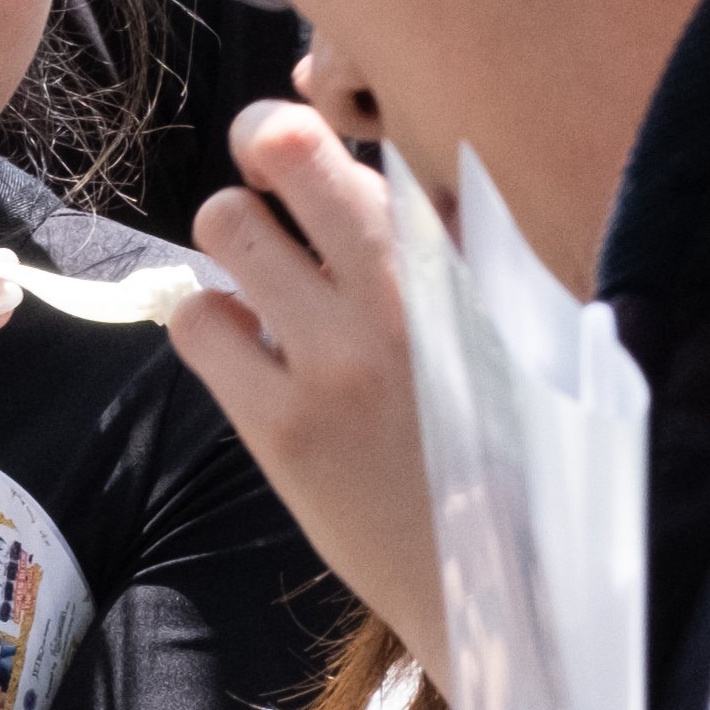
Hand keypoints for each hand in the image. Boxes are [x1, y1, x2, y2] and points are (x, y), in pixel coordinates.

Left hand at [168, 98, 447, 685]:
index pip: (372, 141)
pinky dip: (211, 325)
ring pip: (225, 224)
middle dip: (261, 146)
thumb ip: (459, 248)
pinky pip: (198, 323)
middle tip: (265, 176)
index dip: (315, 126)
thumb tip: (391, 166)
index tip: (299, 146)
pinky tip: (250, 353)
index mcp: (465, 262)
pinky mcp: (281, 425)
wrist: (497, 583)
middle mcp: (399, 293)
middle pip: (284, 148)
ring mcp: (334, 359)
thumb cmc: (505, 448)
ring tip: (263, 282)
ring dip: (233, 240)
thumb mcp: (511, 329)